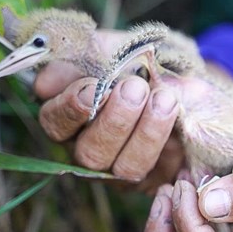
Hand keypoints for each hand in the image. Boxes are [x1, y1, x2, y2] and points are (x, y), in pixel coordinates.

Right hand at [33, 30, 184, 194]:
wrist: (188, 80)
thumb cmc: (143, 64)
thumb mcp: (115, 51)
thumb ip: (83, 59)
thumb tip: (44, 83)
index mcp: (71, 119)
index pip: (55, 123)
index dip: (70, 108)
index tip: (93, 86)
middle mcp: (90, 150)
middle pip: (89, 153)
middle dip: (114, 120)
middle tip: (135, 88)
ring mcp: (121, 170)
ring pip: (123, 167)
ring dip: (146, 131)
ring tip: (164, 98)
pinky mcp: (153, 180)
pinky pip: (156, 176)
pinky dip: (165, 143)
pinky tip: (174, 113)